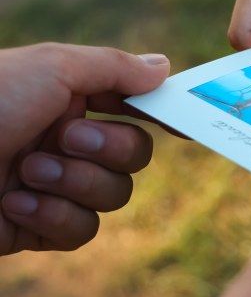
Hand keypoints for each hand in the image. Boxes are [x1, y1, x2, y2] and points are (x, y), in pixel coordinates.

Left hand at [0, 43, 169, 254]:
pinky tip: (12, 204)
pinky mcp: (39, 229)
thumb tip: (165, 67)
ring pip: (115, 195)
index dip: (161, 115)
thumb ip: (115, 68)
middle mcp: (66, 141)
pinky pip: (82, 229)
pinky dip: (52, 216)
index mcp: (69, 99)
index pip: (132, 107)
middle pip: (136, 155)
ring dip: (74, 183)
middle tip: (64, 137)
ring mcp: (55, 187)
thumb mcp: (51, 67)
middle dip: (107, 149)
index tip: (187, 124)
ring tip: (25, 173)